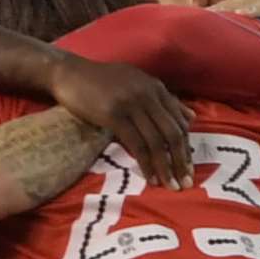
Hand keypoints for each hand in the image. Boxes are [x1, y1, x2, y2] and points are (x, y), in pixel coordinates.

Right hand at [46, 54, 194, 188]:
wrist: (69, 73)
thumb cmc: (100, 80)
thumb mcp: (137, 83)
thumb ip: (163, 100)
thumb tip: (191, 117)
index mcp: (155, 88)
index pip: (179, 121)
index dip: (186, 147)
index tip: (188, 167)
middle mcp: (148, 95)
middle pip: (173, 133)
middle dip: (182, 160)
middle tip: (186, 182)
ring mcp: (131, 105)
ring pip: (156, 141)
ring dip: (166, 167)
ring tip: (171, 185)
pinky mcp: (114, 116)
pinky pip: (136, 144)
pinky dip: (146, 164)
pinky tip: (150, 177)